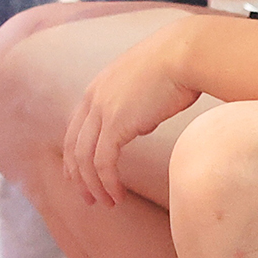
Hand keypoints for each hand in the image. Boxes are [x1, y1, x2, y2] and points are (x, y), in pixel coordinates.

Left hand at [61, 25, 197, 206]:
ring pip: (84, 159)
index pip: (75, 128)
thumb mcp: (145, 83)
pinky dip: (106, 183)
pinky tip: (116, 196)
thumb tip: (141, 125)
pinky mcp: (116, 123)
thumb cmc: (176, 66)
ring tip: (105, 203)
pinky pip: (102, 162)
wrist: (185, 54)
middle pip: (72, 145)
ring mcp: (102, 110)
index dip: (75, 155)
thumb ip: (136, 104)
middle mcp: (94, 98)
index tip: (81, 177)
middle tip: (87, 198)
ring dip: (92, 186)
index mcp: (98, 88)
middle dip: (77, 176)